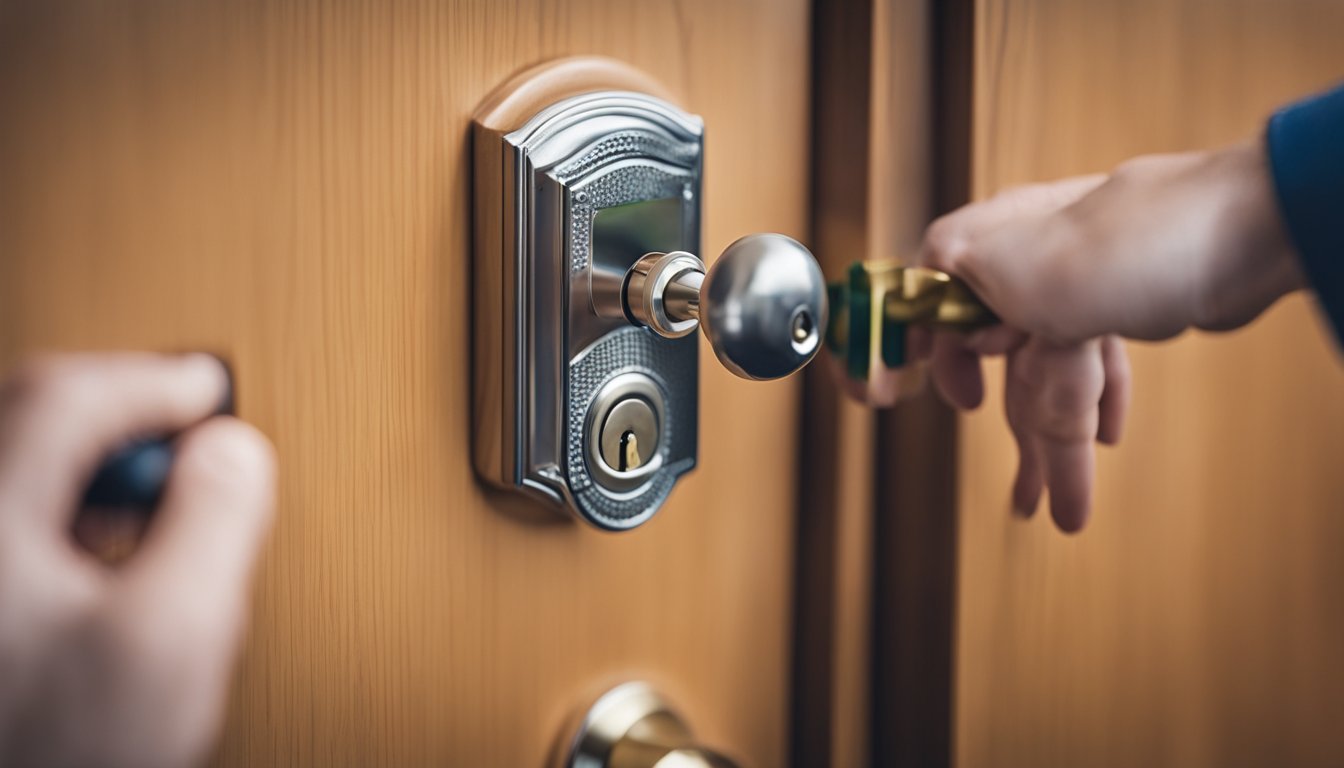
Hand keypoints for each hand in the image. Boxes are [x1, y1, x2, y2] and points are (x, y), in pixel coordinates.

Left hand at [0, 353, 275, 767]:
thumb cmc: (59, 749)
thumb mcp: (171, 637)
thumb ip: (212, 525)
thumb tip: (234, 453)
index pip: (66, 398)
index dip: (152, 380)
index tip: (207, 390)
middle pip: (30, 420)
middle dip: (119, 411)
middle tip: (188, 422)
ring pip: (20, 471)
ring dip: (92, 462)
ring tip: (157, 487)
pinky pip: (13, 521)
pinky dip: (65, 510)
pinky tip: (104, 548)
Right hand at [906, 141, 1300, 530]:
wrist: (1240, 227)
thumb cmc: (1131, 243)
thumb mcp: (1015, 273)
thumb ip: (959, 303)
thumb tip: (937, 337)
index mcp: (987, 244)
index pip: (930, 298)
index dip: (929, 353)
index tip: (942, 399)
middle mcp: (1025, 257)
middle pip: (995, 353)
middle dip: (1011, 430)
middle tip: (1023, 502)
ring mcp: (1077, 277)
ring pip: (1049, 365)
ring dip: (1054, 436)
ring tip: (1061, 501)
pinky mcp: (1123, 295)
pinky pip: (1093, 360)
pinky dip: (1094, 402)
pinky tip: (1106, 439)